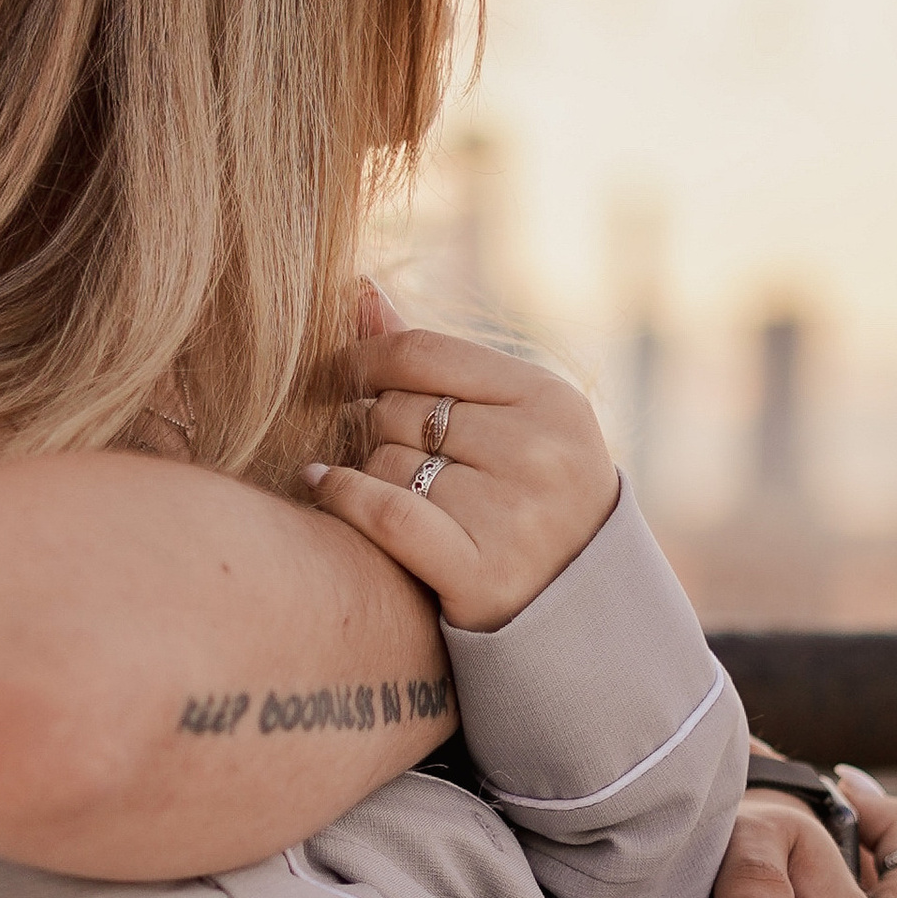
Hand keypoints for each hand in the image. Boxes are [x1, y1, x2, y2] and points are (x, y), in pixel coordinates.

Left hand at [306, 291, 619, 633]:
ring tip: (383, 482)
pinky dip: (341, 494)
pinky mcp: (482, 572)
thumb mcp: (512, 416)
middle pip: (400, 411)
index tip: (337, 372)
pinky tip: (320, 482)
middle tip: (374, 443)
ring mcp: (513, 513)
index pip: (425, 354)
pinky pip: (385, 513)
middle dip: (372, 423)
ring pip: (386, 464)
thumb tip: (357, 292)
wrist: (576, 605)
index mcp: (550, 399)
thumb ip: (435, 360)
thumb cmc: (529, 492)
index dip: (364, 357)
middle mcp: (538, 452)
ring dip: (366, 469)